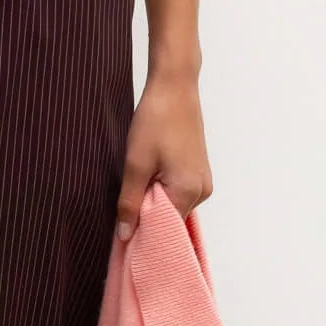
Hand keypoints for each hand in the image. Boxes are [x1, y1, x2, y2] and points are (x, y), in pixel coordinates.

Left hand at [115, 68, 211, 240]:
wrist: (174, 87)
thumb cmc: (156, 121)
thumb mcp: (135, 164)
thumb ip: (130, 203)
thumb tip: (125, 237)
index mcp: (189, 192)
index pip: (165, 230)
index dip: (142, 232)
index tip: (122, 233)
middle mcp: (202, 191)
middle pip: (169, 218)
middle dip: (147, 215)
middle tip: (124, 204)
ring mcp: (202, 181)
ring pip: (172, 204)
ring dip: (152, 200)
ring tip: (137, 180)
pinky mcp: (198, 171)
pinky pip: (177, 192)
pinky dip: (161, 189)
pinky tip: (147, 175)